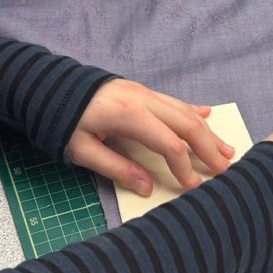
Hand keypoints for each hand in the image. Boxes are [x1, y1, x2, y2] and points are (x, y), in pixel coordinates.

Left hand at [67, 80, 234, 195]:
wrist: (47, 85)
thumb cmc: (60, 119)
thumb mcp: (81, 150)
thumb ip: (116, 168)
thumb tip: (146, 187)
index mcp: (130, 115)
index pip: (170, 144)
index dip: (184, 167)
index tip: (193, 185)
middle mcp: (143, 100)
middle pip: (186, 125)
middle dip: (208, 148)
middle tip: (225, 169)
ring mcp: (143, 92)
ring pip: (184, 112)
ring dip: (207, 131)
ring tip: (226, 149)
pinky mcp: (139, 90)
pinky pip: (173, 101)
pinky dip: (192, 110)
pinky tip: (207, 115)